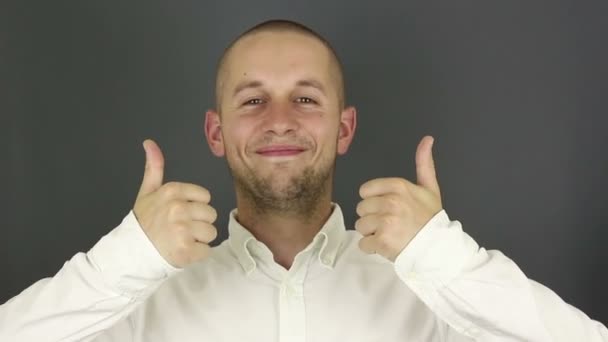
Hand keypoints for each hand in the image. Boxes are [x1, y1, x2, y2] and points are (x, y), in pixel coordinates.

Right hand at [133, 139, 217, 267]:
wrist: (131, 253)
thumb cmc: (143, 223)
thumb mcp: (147, 192)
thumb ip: (154, 167)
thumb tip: (149, 142)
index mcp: (172, 191)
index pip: (205, 197)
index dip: (195, 207)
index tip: (179, 214)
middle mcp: (178, 208)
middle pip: (211, 214)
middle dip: (198, 224)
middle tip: (179, 229)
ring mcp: (182, 230)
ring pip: (211, 233)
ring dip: (199, 240)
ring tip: (180, 240)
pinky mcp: (186, 250)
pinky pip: (206, 250)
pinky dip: (196, 255)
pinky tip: (181, 252)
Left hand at [355, 135, 442, 261]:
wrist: (438, 247)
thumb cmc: (431, 219)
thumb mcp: (429, 188)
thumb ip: (424, 163)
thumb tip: (427, 138)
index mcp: (398, 186)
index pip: (365, 191)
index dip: (374, 201)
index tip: (388, 208)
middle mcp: (390, 202)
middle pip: (361, 208)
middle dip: (373, 217)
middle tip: (391, 223)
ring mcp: (385, 221)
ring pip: (360, 226)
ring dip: (371, 233)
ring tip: (390, 234)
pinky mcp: (381, 240)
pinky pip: (363, 243)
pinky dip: (372, 248)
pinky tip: (387, 245)